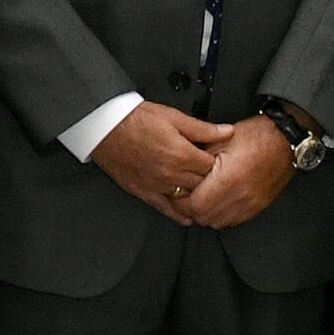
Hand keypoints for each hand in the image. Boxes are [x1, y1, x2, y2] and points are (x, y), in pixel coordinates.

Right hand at [88, 102, 229, 214]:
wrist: (106, 127)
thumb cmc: (136, 119)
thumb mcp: (174, 117)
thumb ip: (202, 128)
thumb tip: (227, 131)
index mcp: (182, 154)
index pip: (213, 166)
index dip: (219, 163)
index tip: (220, 161)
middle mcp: (172, 173)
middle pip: (203, 184)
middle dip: (210, 180)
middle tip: (215, 178)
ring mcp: (158, 185)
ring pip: (187, 198)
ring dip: (197, 197)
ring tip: (205, 196)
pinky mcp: (144, 192)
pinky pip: (165, 209)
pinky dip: (178, 215)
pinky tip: (186, 217)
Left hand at [177, 117, 294, 233]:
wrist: (284, 141)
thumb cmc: (256, 136)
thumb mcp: (219, 140)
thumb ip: (198, 161)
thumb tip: (181, 174)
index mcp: (229, 178)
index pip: (195, 205)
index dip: (181, 200)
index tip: (178, 191)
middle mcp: (241, 195)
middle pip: (204, 218)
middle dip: (191, 209)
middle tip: (187, 195)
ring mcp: (251, 204)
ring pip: (217, 223)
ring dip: (206, 214)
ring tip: (203, 197)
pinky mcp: (258, 207)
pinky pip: (233, 221)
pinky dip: (221, 215)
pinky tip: (219, 201)